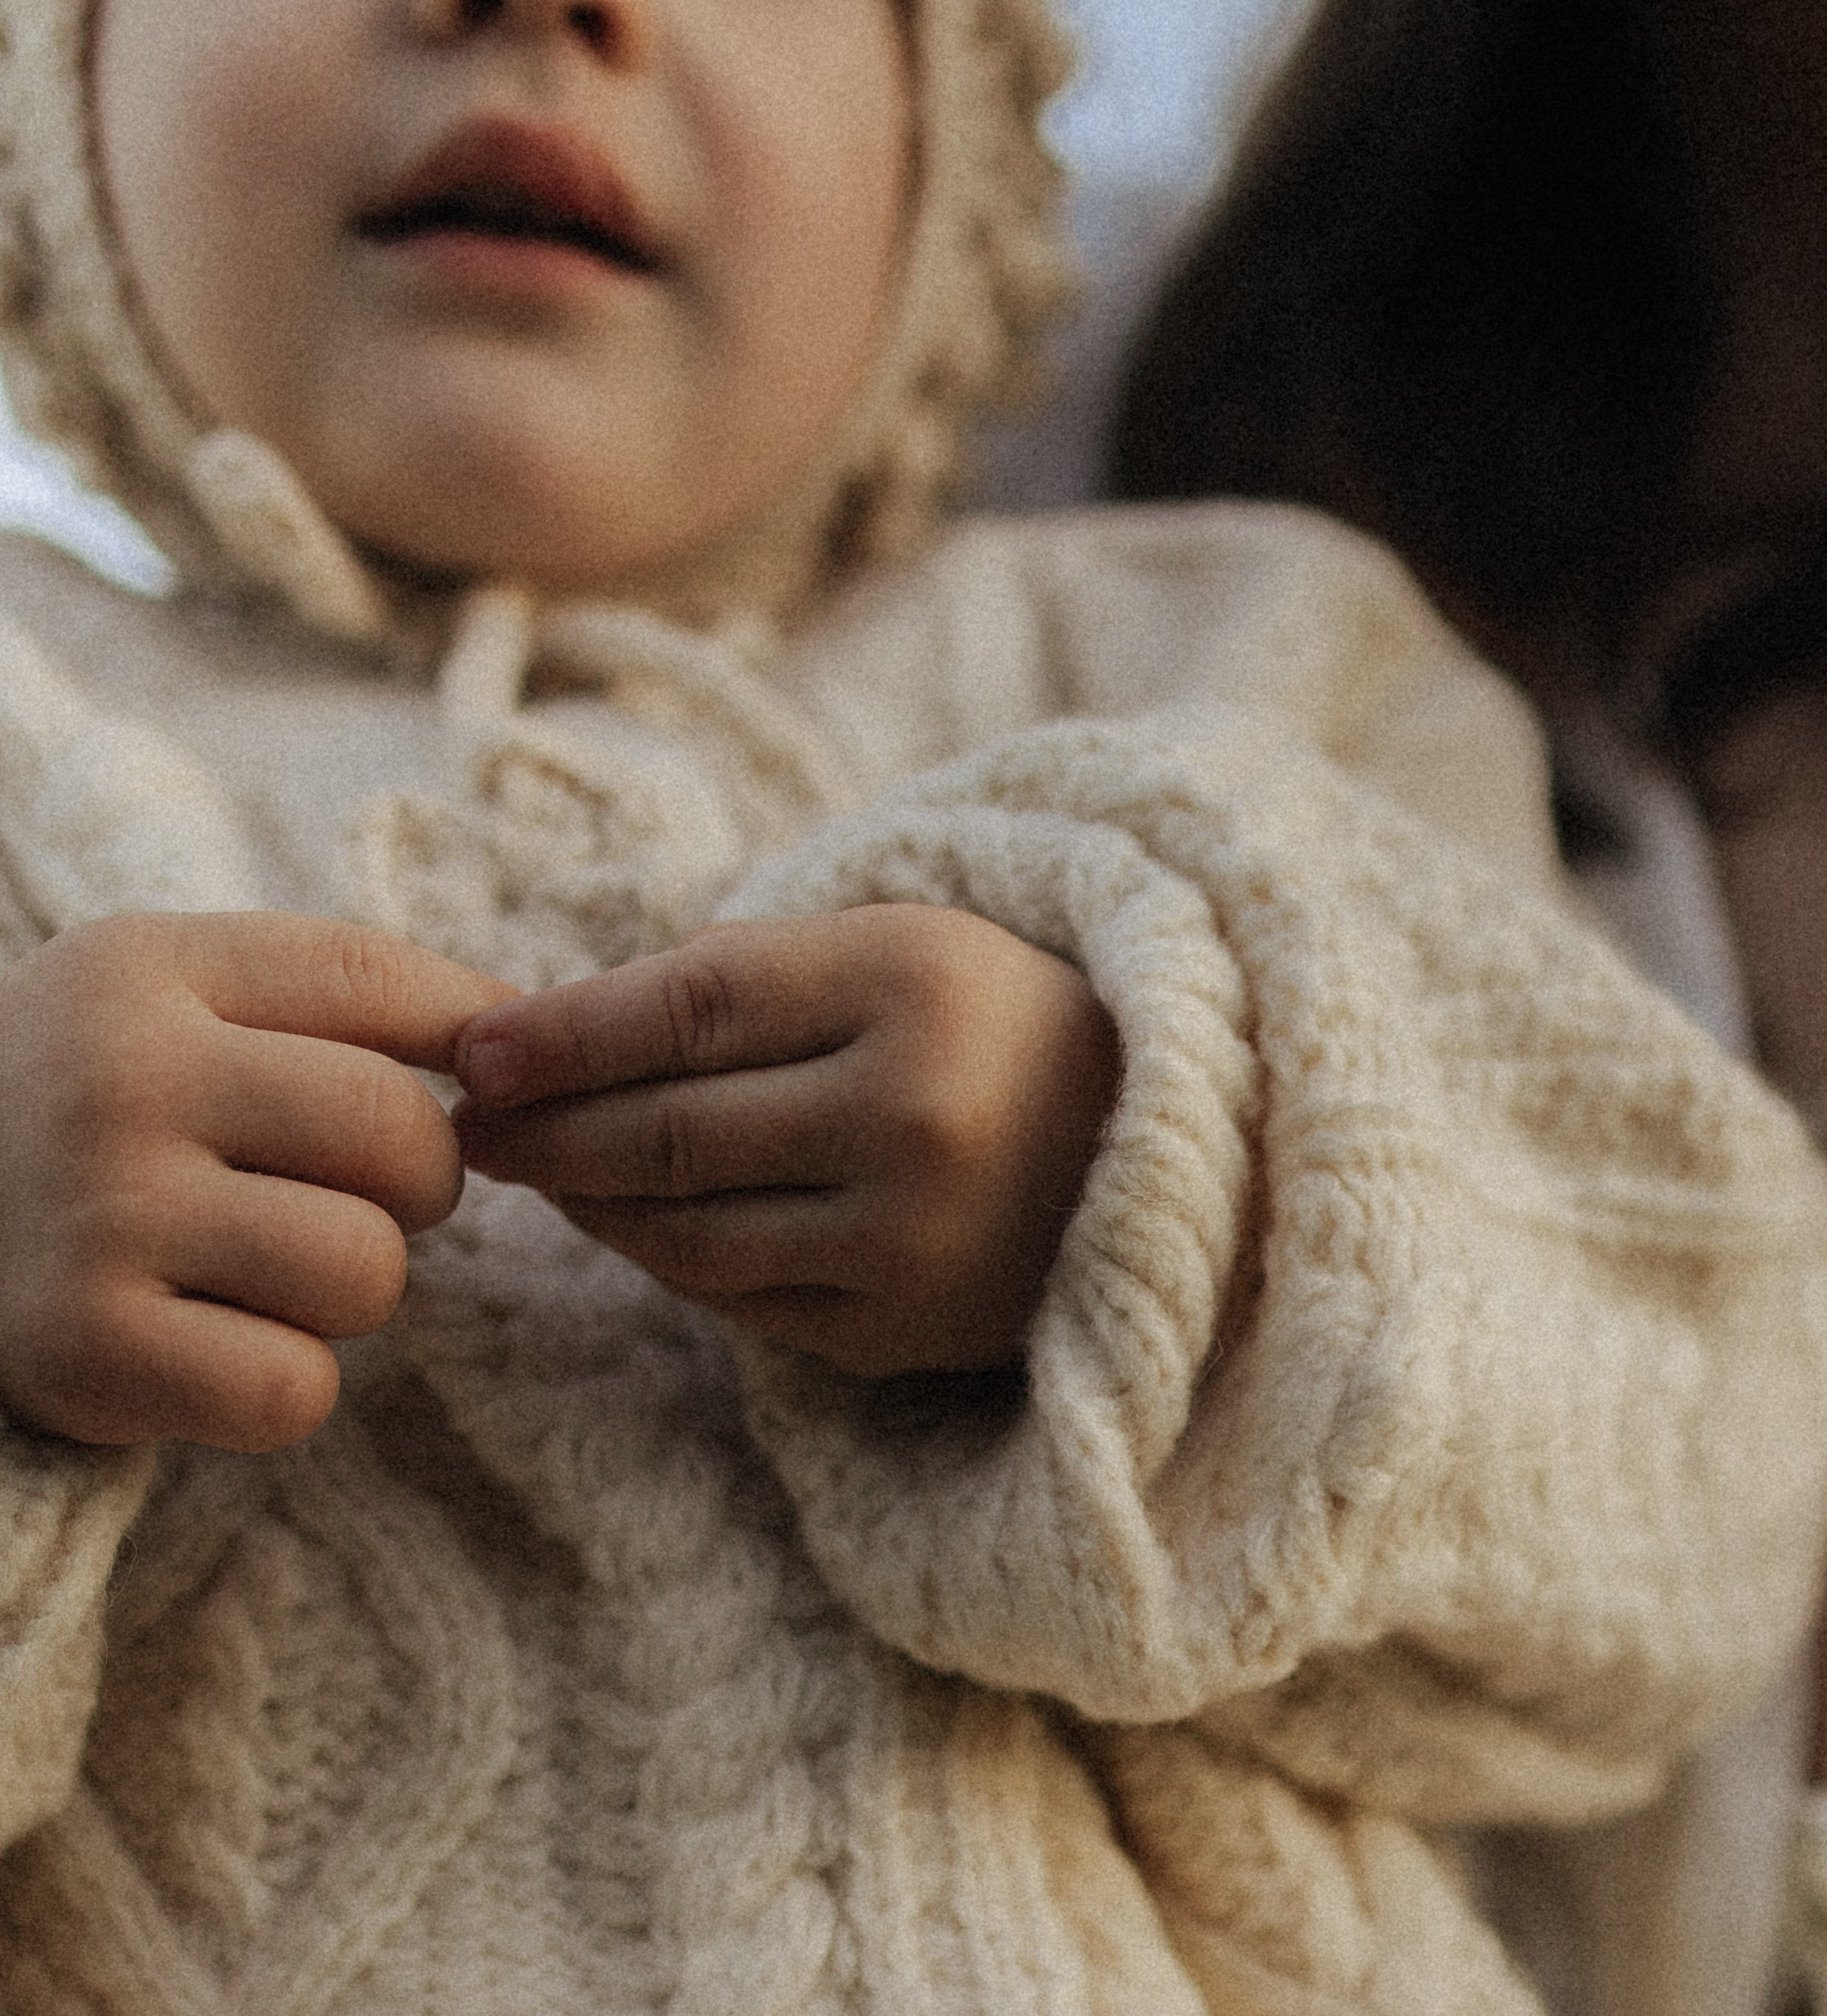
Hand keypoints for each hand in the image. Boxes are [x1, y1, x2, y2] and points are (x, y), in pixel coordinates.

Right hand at [0, 913, 513, 1451]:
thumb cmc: (78, 1098)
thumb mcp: (168, 993)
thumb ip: (335, 991)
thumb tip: (523, 1023)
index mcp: (147, 967)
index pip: (378, 979)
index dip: (467, 1037)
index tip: (478, 1079)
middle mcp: (120, 1081)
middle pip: (400, 1135)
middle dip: (418, 1180)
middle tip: (353, 1192)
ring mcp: (100, 1219)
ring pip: (366, 1270)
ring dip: (351, 1288)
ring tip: (267, 1267)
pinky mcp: (84, 1355)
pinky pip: (293, 1387)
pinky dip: (285, 1383)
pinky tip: (217, 1345)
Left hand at [453, 905, 1121, 1375]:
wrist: (1153, 1142)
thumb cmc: (986, 1020)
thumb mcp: (884, 949)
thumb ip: (729, 978)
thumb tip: (536, 1034)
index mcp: (910, 984)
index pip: (690, 1007)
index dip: (562, 1032)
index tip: (471, 1049)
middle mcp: (913, 1114)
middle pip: (672, 1128)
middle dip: (547, 1127)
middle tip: (470, 1122)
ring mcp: (911, 1238)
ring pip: (687, 1230)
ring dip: (588, 1202)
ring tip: (540, 1168)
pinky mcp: (906, 1329)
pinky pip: (739, 1300)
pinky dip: (663, 1259)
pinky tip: (625, 1221)